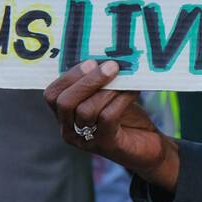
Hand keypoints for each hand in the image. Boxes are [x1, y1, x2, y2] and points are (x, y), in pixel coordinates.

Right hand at [44, 60, 178, 190]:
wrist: (149, 147)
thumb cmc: (126, 117)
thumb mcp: (110, 95)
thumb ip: (102, 81)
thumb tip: (108, 54)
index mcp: (65, 115)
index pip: (52, 95)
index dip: (68, 76)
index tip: (91, 61)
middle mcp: (69, 130)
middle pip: (64, 102)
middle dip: (87, 81)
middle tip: (111, 66)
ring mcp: (85, 141)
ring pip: (86, 110)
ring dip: (108, 90)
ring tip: (127, 79)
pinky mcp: (106, 145)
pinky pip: (107, 118)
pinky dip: (121, 100)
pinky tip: (134, 91)